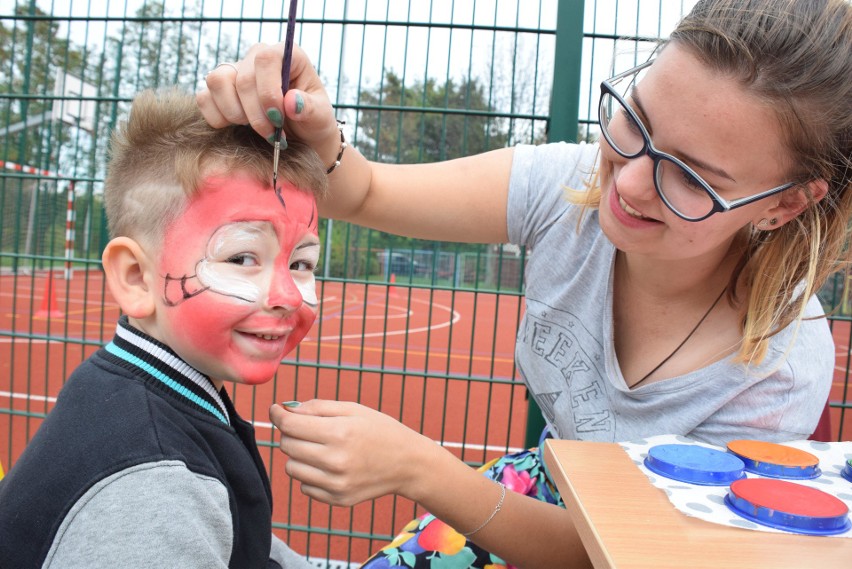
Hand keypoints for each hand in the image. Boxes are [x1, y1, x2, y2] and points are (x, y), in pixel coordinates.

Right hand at [197, 43, 340, 164]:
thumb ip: (309, 108)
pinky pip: (204, 98)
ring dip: (235, 114)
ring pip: (217, 82)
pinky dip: (218, 118)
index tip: (278, 118)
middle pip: (242, 77)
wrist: (302, 138)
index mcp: (286, 55)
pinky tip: (238, 128)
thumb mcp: (320, 117)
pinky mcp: (219, 91)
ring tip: (256, 129)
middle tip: (272, 135)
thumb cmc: (313, 122)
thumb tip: (291, 102)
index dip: (268, 91)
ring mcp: (235, 71)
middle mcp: (257, 58)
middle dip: (255, 114)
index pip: (266, 59)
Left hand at [269, 400, 434, 505]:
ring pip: (291, 468)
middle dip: (291, 433)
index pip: (290, 426)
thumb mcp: (353, 409)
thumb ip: (317, 407)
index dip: (278, 414)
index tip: (276, 409)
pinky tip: (330, 466)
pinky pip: (305, 486)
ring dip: (299, 455)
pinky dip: (311, 475)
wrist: (408, 464)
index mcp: (340, 433)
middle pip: (287, 446)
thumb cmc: (380, 430)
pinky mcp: (337, 499)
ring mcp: (336, 484)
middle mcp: (336, 461)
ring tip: (321, 448)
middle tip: (308, 428)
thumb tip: (285, 410)